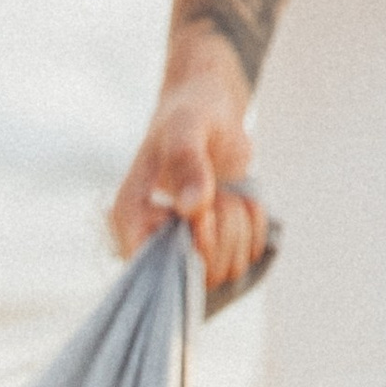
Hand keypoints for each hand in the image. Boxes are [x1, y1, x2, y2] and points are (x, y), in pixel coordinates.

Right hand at [106, 48, 266, 294]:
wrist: (211, 113)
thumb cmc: (188, 115)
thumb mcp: (185, 127)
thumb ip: (187, 162)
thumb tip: (193, 208)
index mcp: (131, 220)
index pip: (154, 268)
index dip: (189, 247)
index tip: (204, 210)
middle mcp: (155, 244)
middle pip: (199, 273)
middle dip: (222, 227)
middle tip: (218, 190)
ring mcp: (188, 251)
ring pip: (226, 270)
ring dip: (240, 225)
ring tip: (227, 191)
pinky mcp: (218, 250)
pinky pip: (247, 258)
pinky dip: (254, 226)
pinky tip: (240, 198)